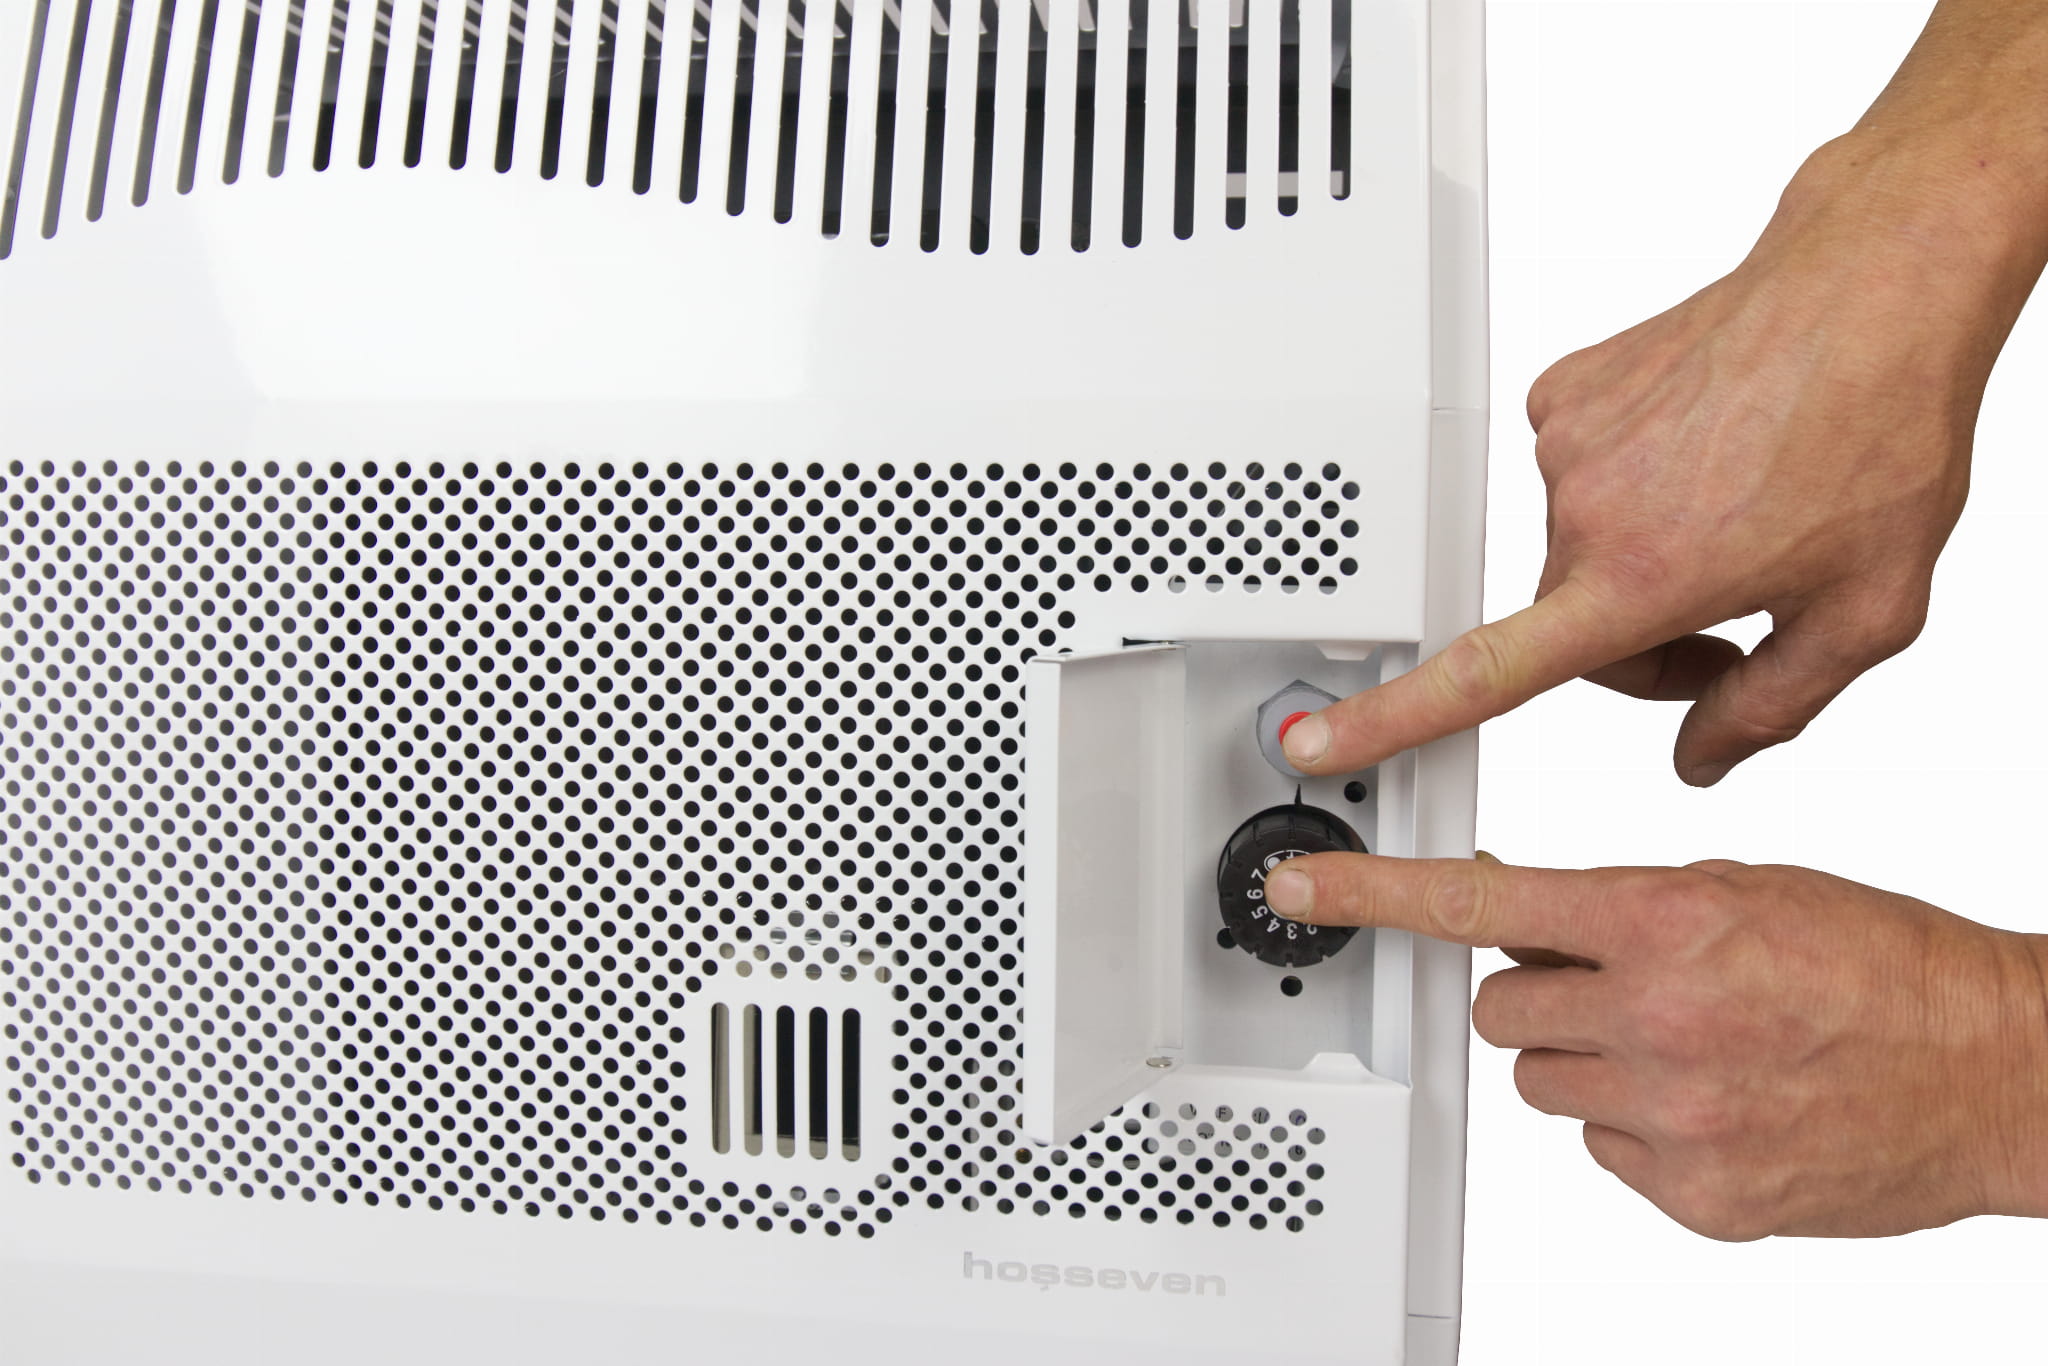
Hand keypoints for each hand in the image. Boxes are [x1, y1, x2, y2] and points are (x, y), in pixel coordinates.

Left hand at [1263, 852, 2047, 1239]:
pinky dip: (1635, 1125)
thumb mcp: (1743, 890)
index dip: (1370, 894)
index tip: (1301, 884)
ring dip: (1584, 1058)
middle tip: (1611, 984)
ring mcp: (1677, 1117)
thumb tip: (1512, 913)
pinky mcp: (1697, 1195)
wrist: (1997, 1069)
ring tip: (1680, 1043)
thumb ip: (1618, 905)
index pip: (1476, 904)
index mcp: (1668, 922)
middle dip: (1536, 990)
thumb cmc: (1887, 964)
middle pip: (1499, 1007)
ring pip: (1542, 1082)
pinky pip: (1602, 1149)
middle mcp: (1660, 1019)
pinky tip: (1710, 1100)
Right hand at [1285, 136, 2037, 785]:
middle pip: (1567, 627)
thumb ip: (1772, 708)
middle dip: (1638, 643)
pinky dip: (1629, 484)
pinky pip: (1576, 475)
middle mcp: (1585, 511)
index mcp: (1641, 577)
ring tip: (1731, 515)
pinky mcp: (1567, 390)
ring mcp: (1567, 446)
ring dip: (1636, 559)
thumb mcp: (1866, 611)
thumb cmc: (1879, 432)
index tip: (1314, 740)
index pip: (1483, 671)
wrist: (1872, 291)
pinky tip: (1699, 460)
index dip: (1388, 718)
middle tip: (1730, 624)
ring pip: (1574, 550)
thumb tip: (1704, 759)